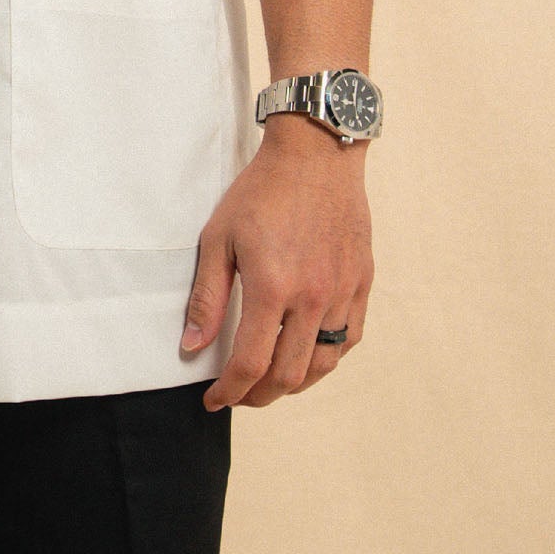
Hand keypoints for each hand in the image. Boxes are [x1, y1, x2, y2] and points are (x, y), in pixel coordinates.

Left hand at [180, 119, 373, 408]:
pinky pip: (348, 339)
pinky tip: (307, 353)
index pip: (251, 364)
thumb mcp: (219, 237)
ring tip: (270, 381)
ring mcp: (342, 292)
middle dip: (259, 395)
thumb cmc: (262, 191)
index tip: (214, 400)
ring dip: (294, 383)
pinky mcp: (361, 283)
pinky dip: (326, 357)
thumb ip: (207, 298)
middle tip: (239, 393)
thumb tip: (193, 347)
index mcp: (273, 287)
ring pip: (322, 364)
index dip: (230, 391)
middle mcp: (313, 297)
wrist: (316, 153)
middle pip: (289, 376)